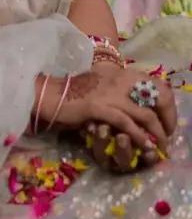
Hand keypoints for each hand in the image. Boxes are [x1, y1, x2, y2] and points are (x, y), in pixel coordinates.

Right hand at [53, 64, 176, 170]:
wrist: (50, 94)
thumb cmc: (76, 91)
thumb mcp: (104, 85)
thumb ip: (122, 91)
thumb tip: (143, 107)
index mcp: (121, 72)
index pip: (158, 85)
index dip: (168, 105)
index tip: (166, 120)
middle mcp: (119, 79)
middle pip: (158, 98)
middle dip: (167, 119)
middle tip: (166, 134)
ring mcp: (110, 93)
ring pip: (146, 114)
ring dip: (157, 133)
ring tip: (159, 145)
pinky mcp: (99, 107)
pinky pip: (127, 124)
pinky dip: (139, 137)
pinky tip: (144, 146)